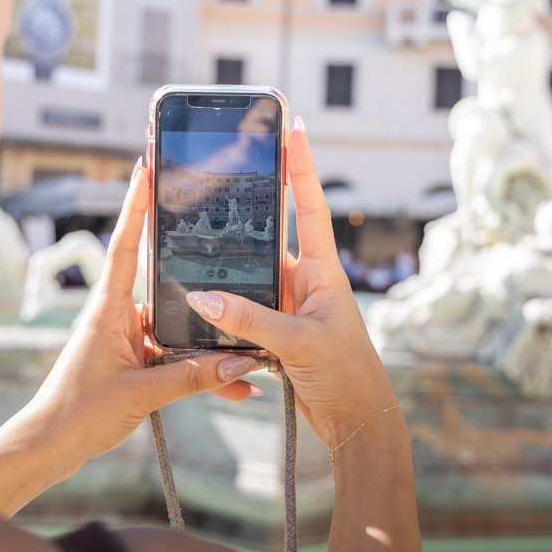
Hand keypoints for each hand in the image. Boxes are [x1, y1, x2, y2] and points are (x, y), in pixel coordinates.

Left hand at [20, 160, 262, 472]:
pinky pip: (178, 356)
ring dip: (211, 337)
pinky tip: (236, 385)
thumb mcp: (140, 395)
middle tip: (226, 231)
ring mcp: (130, 337)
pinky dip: (203, 369)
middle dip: (197, 263)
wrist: (50, 448)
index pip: (127, 244)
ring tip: (251, 338)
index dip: (137, 205)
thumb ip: (191, 378)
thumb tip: (239, 363)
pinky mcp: (138, 361)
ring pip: (180, 325)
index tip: (149, 166)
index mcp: (109, 308)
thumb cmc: (78, 414)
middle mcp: (121, 315)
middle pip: (166, 279)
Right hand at [185, 122, 397, 448]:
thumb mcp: (298, 344)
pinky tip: (197, 305)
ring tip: (193, 237)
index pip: (310, 207)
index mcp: (323, 272)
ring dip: (227, 268)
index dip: (302, 167)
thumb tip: (202, 297)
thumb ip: (250, 321)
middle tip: (223, 167)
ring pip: (249, 277)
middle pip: (270, 237)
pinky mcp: (276, 334)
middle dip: (248, 207)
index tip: (293, 128)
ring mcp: (290, 308)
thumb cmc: (346, 376)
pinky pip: (242, 311)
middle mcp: (306, 283)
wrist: (358, 423)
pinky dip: (223, 310)